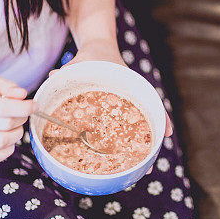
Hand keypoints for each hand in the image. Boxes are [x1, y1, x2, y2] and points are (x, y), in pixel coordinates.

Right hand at [0, 76, 35, 164]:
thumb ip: (7, 87)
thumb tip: (22, 95)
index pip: (1, 108)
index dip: (23, 108)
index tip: (35, 105)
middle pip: (4, 125)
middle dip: (22, 119)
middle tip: (23, 114)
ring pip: (1, 142)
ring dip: (17, 134)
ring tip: (16, 125)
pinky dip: (7, 150)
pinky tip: (8, 138)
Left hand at [53, 38, 173, 160]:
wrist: (100, 47)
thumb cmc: (94, 55)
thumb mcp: (82, 61)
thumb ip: (68, 70)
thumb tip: (52, 77)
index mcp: (129, 83)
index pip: (150, 100)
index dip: (160, 118)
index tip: (167, 134)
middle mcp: (132, 97)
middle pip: (147, 121)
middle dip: (150, 143)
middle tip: (150, 165)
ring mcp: (126, 105)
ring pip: (138, 129)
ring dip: (140, 148)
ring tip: (142, 171)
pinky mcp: (117, 111)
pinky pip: (124, 129)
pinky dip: (126, 144)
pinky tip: (124, 161)